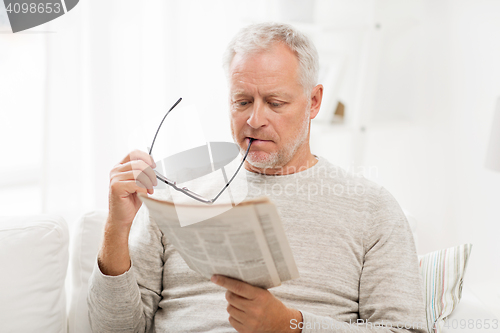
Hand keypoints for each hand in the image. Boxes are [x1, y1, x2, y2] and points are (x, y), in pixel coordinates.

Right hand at [98, 149, 156, 275]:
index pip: (134, 153)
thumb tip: (153, 165)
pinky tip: (144, 194)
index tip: (154, 166)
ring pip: (139, 173)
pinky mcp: (116, 187)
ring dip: (148, 182)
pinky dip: (144, 188)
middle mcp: (115, 170)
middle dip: (151, 174)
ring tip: (149, 190)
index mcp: (120, 167)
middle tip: (154, 183)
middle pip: (139, 163)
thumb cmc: (129, 201)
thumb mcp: (137, 183)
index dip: (147, 157)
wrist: (121, 217)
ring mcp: (114, 178)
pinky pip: (137, 183)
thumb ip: (142, 172)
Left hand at [211, 275, 302, 332]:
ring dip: (232, 305)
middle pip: (231, 298)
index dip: (224, 281)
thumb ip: (249, 288)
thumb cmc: (271, 304)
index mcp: (260, 296)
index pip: (238, 287)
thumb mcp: (263, 293)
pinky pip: (231, 319)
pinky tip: (243, 314)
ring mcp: (250, 321)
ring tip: (242, 304)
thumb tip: (229, 281)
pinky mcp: (247, 331)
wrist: (282, 323)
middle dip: (230, 293)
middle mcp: (254, 309)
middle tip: (234, 292)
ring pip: (229, 309)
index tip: (214, 277)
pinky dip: (234, 315)